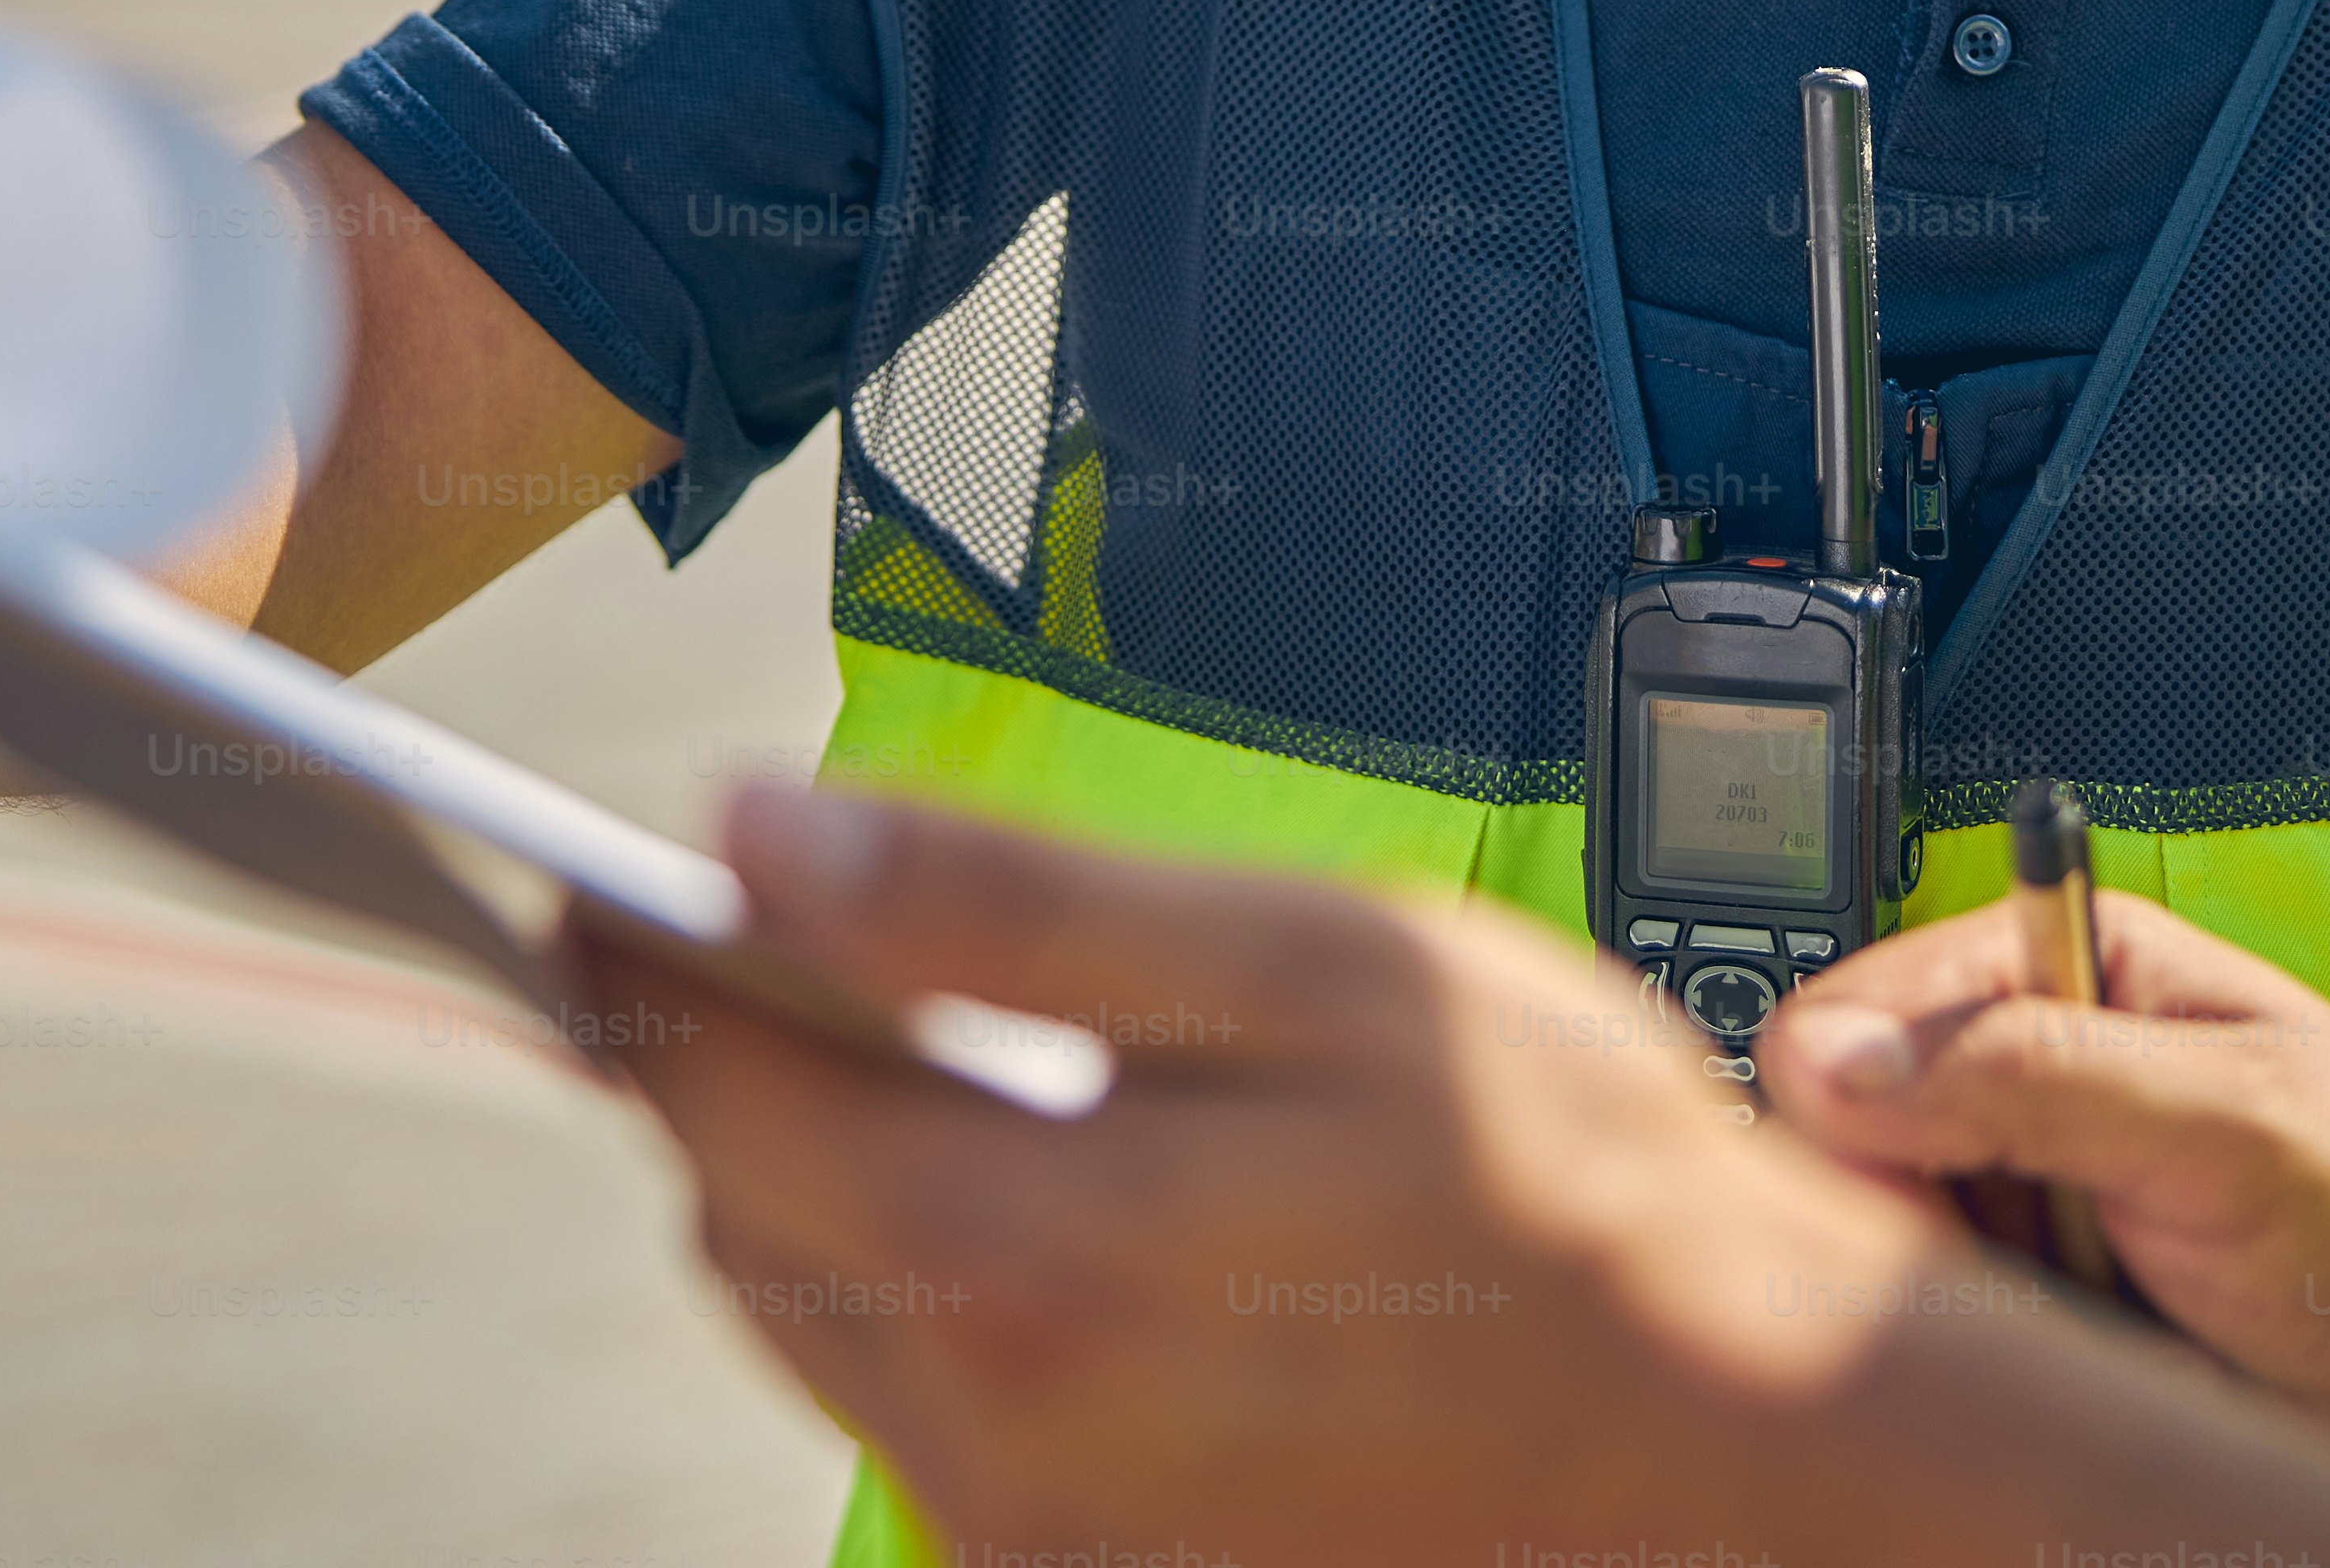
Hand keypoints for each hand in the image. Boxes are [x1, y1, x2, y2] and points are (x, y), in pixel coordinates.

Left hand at [563, 788, 2329, 1567]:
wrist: (1738, 1435)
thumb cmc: (1565, 1176)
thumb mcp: (1315, 963)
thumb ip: (1013, 903)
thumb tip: (756, 831)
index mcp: (1014, 1245)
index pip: (704, 1079)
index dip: (630, 956)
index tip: (591, 872)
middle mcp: (985, 1423)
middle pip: (741, 1216)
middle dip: (725, 1071)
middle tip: (763, 944)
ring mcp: (1033, 1529)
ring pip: (822, 1321)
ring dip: (824, 1186)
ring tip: (914, 1058)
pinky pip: (929, 1419)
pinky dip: (931, 1295)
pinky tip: (1053, 1212)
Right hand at [1765, 889, 2329, 1480]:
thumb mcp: (2227, 1123)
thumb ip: (2028, 1078)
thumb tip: (1834, 1058)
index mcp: (2079, 973)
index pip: (1861, 1013)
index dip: (1850, 1105)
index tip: (1904, 1191)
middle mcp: (2049, 1079)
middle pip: (1856, 1140)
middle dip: (1911, 1221)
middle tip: (2019, 1276)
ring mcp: (2057, 1203)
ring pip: (1899, 1253)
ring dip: (1963, 1308)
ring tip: (2085, 1325)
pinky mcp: (2071, 1314)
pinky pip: (1965, 1342)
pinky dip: (2003, 1369)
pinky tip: (2085, 1373)